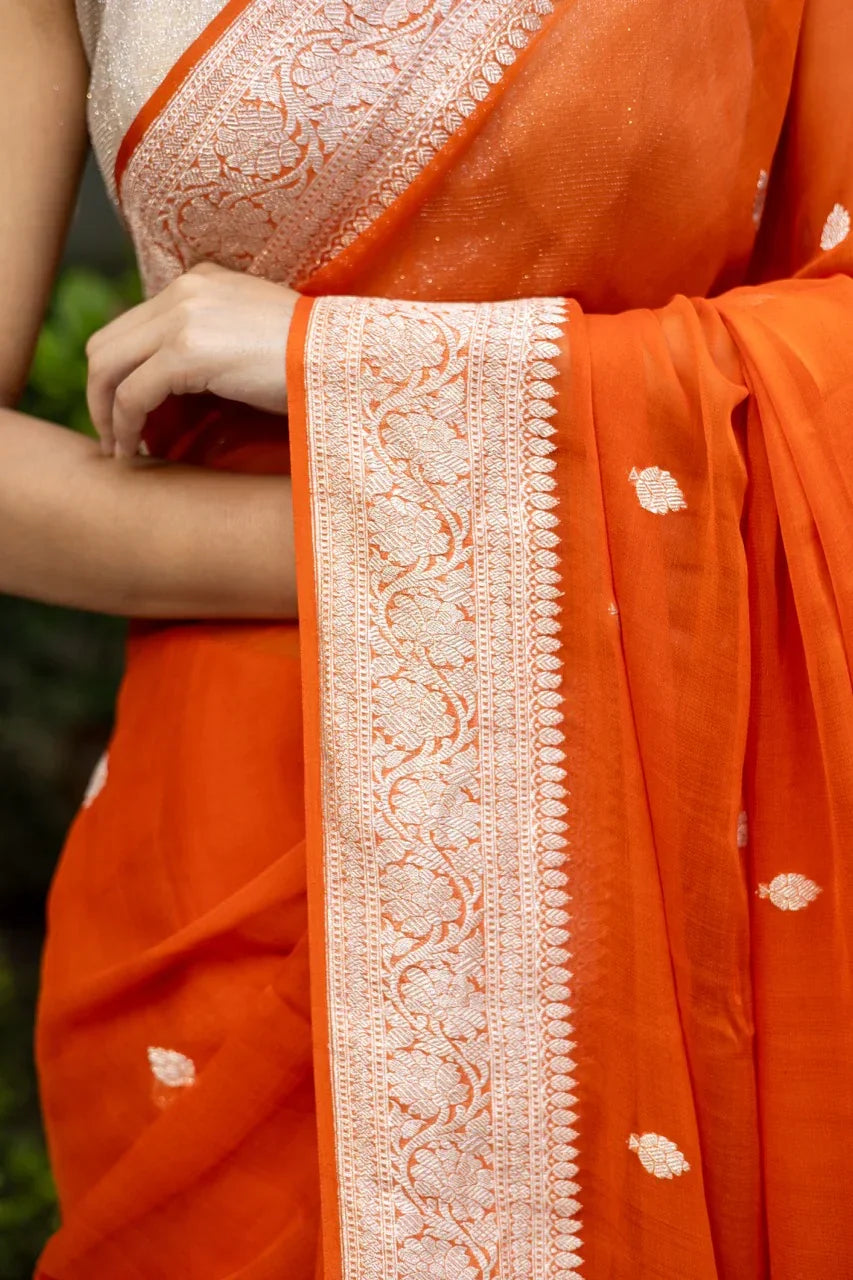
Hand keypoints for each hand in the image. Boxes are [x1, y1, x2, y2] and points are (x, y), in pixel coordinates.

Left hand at [85, 262, 299, 457]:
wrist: (344, 359)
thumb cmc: (313, 362)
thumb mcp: (255, 337)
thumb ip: (215, 341)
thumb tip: (184, 384)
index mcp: (200, 281)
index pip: (134, 325)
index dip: (119, 372)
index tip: (126, 412)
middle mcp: (184, 290)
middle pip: (107, 343)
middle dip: (100, 393)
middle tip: (114, 436)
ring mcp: (182, 317)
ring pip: (108, 367)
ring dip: (106, 414)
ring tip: (121, 449)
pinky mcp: (186, 351)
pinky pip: (132, 394)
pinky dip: (125, 426)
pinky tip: (136, 451)